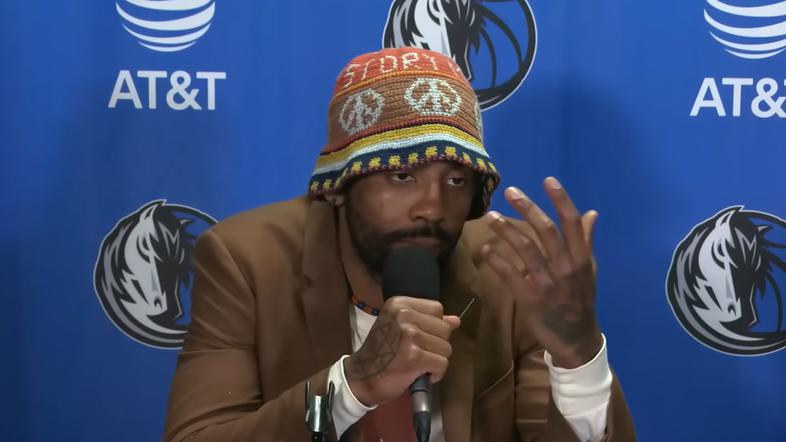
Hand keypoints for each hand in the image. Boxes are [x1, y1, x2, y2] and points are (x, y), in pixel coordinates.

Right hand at [345, 297, 459, 405]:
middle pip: (445, 329)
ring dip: (437, 360)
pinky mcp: (413, 356)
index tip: (421, 338)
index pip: (437, 309)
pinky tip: (422, 375)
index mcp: (399, 304)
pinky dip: (436, 373)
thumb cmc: (382, 353)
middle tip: (420, 354)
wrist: (361, 377)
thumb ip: (428, 322)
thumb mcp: (401, 330)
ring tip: (420, 365)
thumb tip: (456, 320)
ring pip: (446, 347)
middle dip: (437, 345)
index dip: (434, 327)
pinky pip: (442, 363)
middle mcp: (403, 315)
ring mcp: (408, 335)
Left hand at [481, 177, 601, 368]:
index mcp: (581, 259)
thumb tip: (591, 212)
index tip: (548, 180)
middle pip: (545, 230)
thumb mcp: (588, 270)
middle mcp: (566, 267)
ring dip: (505, 230)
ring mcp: (547, 283)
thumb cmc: (580, 300)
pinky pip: (510, 274)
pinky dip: (496, 260)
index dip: (561, 200)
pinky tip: (485, 250)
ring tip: (490, 217)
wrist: (576, 339)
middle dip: (527, 208)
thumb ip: (586, 241)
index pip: (572, 223)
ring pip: (525, 249)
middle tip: (511, 192)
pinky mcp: (530, 298)